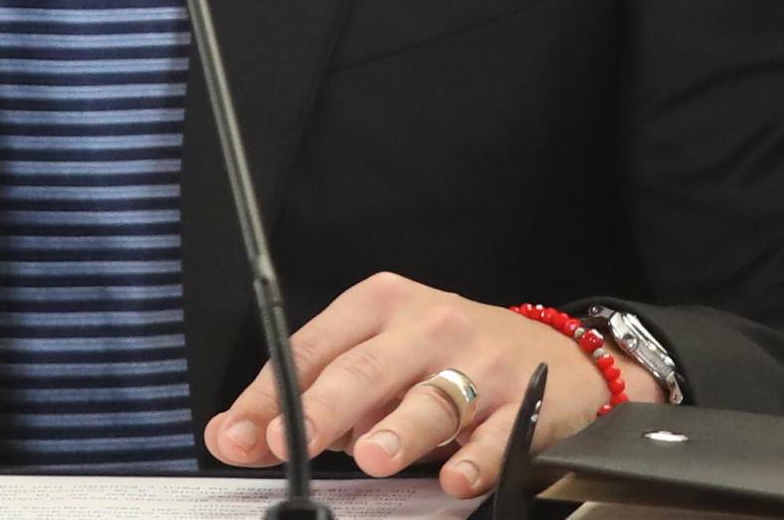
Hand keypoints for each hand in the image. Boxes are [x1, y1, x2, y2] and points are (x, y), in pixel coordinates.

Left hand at [205, 274, 659, 497]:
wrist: (551, 348)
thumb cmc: (443, 355)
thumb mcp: (374, 358)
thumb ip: (308, 396)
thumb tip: (233, 436)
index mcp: (377, 305)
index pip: (311, 350)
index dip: (272, 395)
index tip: (242, 436)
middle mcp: (425, 324)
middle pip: (365, 368)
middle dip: (324, 408)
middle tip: (292, 442)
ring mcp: (477, 360)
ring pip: (432, 397)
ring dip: (400, 428)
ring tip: (372, 455)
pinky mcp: (524, 399)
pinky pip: (495, 434)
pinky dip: (475, 458)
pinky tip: (455, 478)